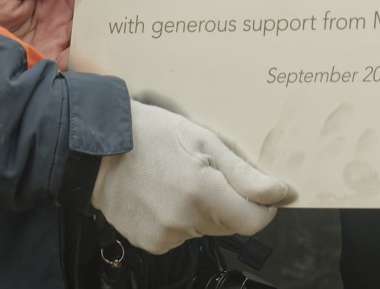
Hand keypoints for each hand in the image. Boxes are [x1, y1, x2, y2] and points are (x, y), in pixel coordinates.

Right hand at [91, 99, 297, 253]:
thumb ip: (246, 174)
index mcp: (203, 191)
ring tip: (177, 180)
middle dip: (228, 201)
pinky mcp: (151, 244)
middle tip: (204, 171)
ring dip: (203, 210)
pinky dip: (180, 219)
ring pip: (206, 229)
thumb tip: (281, 194)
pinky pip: (181, 236)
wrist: (98, 150)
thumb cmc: (152, 135)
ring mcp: (166, 235)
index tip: (260, 191)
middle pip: (230, 224)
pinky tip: (162, 195)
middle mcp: (185, 219)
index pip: (254, 221)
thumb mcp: (205, 141)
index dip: (263, 207)